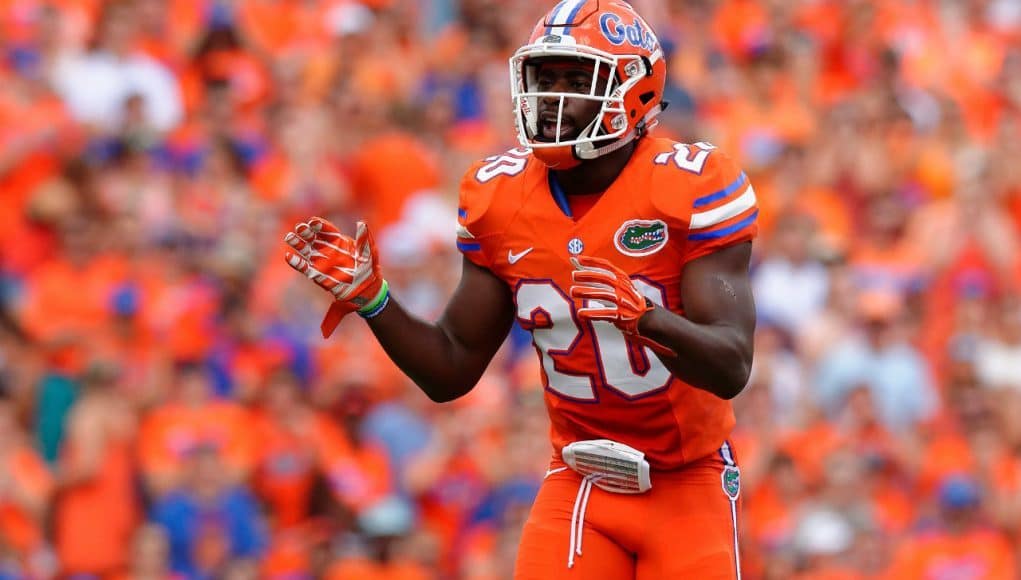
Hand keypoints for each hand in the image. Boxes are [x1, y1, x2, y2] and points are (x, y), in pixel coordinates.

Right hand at [284, 218, 386, 337]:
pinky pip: (304, 268)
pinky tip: (288, 256)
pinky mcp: (318, 275)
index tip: (313, 222)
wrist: (367, 289)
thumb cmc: (369, 269)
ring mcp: (321, 262)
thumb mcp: (370, 252)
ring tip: (289, 237)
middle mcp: (328, 250)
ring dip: (297, 244)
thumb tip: (362, 223)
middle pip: (313, 238)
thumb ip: (365, 238)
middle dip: (306, 232)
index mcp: (339, 242)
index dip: (320, 225)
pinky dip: (296, 263)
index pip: (327, 231)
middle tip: (299, 227)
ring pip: (306, 250)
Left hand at [570, 256, 673, 355]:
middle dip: (589, 275)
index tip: (578, 259)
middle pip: (605, 279)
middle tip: (574, 275)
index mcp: (623, 279)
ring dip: (587, 292)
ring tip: (574, 291)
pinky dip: (592, 313)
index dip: (593, 262)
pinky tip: (581, 313)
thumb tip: (580, 271)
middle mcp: (624, 288)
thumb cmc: (628, 301)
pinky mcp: (623, 316)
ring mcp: (624, 302)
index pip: (607, 266)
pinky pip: (605, 314)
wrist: (648, 318)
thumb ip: (603, 280)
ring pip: (604, 295)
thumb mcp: (619, 287)